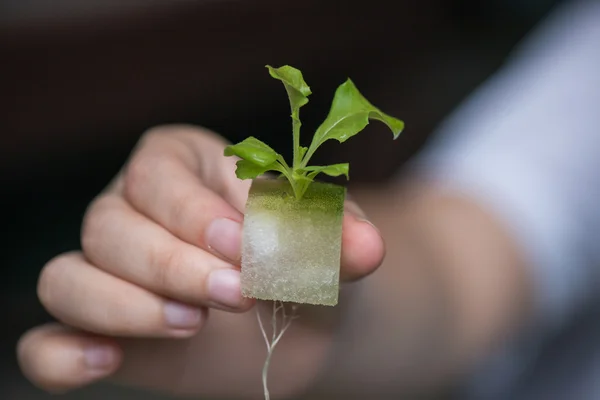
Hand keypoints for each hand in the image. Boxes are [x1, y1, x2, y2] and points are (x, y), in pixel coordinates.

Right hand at [16, 125, 384, 395]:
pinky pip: (47, 342)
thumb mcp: (328, 240)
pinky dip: (62, 355)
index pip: (158, 176)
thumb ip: (341, 238)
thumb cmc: (306, 258)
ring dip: (125, 305)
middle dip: (172, 264)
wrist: (298, 314)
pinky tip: (106, 362)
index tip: (245, 250)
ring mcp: (108, 273)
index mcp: (179, 164)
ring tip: (193, 323)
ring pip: (67, 279)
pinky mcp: (103, 331)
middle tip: (237, 293)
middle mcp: (130, 210)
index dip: (195, 214)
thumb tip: (366, 248)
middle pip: (107, 226)